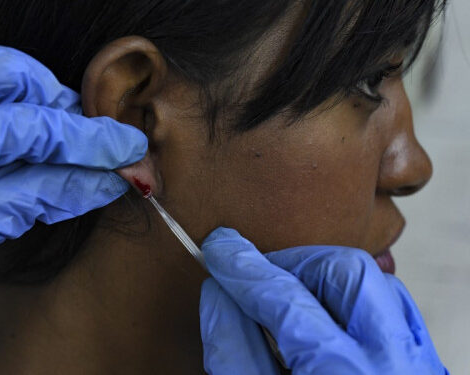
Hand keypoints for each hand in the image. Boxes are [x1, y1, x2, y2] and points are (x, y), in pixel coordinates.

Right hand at [199, 228, 447, 374]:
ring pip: (378, 284)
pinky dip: (355, 299)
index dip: (242, 270)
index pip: (284, 302)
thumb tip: (219, 292)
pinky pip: (395, 310)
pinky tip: (325, 316)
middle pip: (348, 274)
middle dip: (294, 260)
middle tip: (257, 271)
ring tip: (289, 291)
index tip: (219, 249)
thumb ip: (233, 351)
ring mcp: (416, 367)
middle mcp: (392, 370)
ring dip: (326, 276)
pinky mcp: (424, 368)